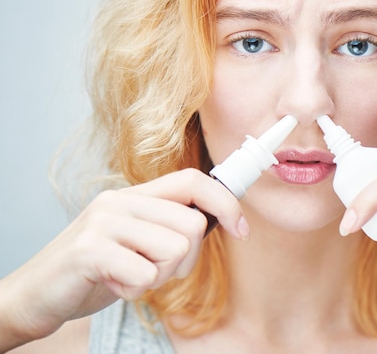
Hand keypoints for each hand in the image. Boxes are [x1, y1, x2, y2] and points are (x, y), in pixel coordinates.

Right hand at [0, 168, 246, 346]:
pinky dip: (135, 291)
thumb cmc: (96, 270)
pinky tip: (111, 285)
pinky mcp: (89, 249)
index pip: (193, 181)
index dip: (225, 203)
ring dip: (157, 278)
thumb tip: (221, 217)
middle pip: (192, 225)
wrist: (36, 294)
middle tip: (154, 272)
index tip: (241, 230)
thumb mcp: (138, 241)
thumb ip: (170, 226)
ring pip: (175, 250)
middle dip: (184, 262)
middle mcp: (119, 200)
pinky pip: (145, 275)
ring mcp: (103, 222)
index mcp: (135, 195)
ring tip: (128, 276)